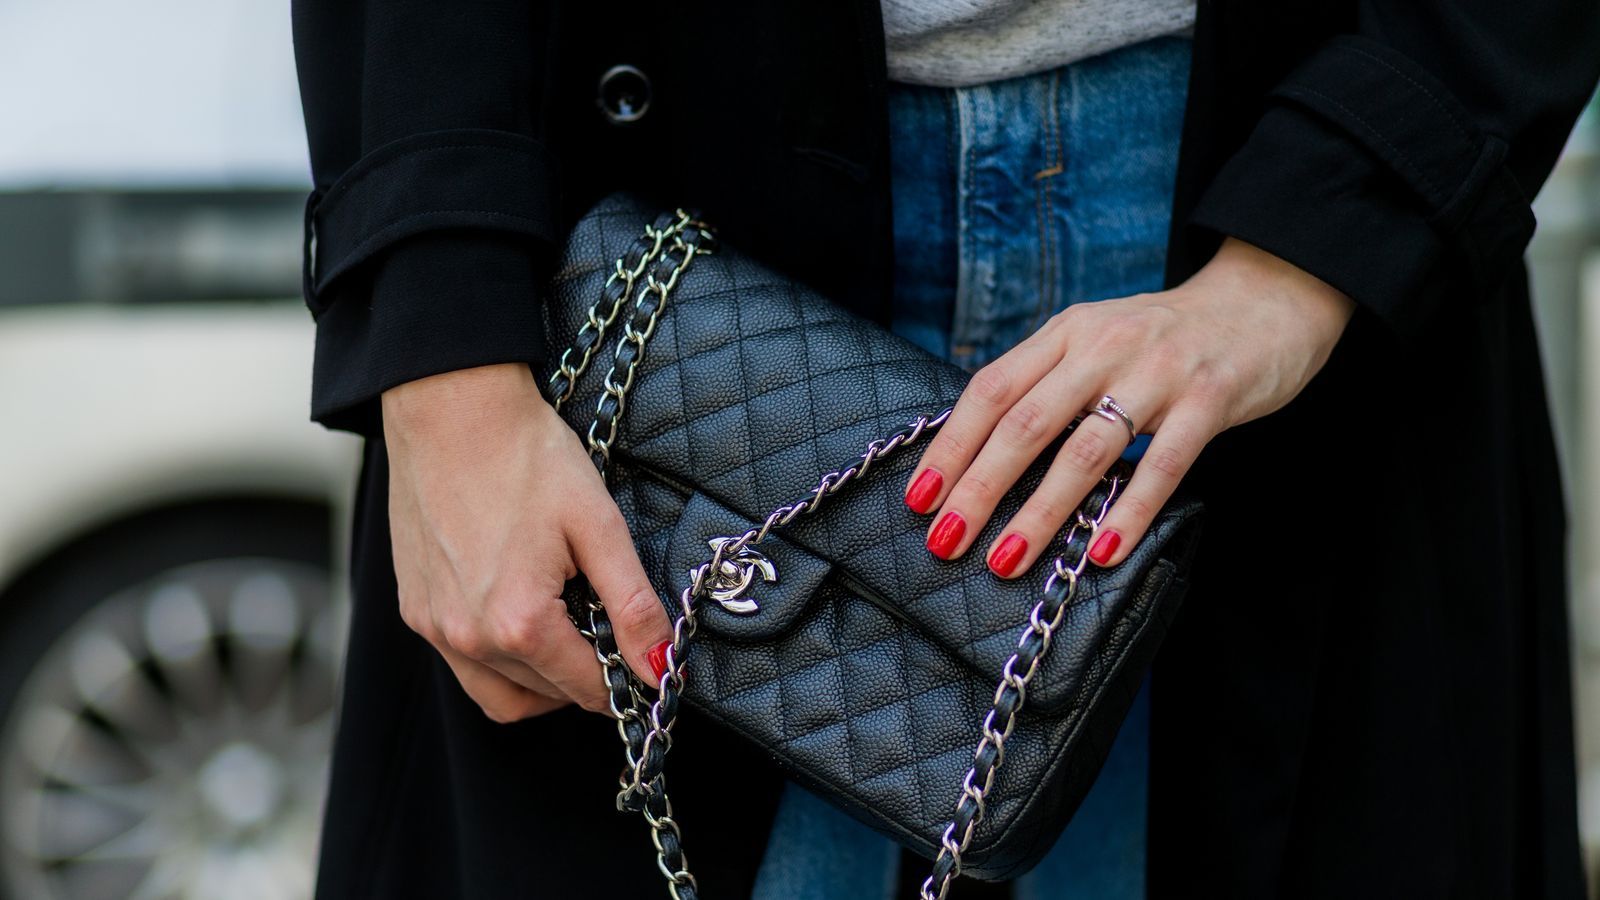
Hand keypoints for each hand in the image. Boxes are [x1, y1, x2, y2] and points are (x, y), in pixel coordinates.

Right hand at [381, 363, 671, 721]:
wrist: (450, 406)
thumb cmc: (526, 455)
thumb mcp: (598, 526)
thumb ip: (633, 606)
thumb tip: (661, 668)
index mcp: (520, 622)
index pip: (589, 690)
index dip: (628, 681)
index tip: (646, 660)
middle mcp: (469, 638)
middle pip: (548, 696)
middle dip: (587, 677)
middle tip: (611, 631)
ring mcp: (434, 627)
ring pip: (501, 695)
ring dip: (543, 681)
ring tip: (568, 626)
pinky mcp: (415, 610)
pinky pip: (463, 666)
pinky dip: (500, 660)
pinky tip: (521, 610)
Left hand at [903, 237, 1356, 575]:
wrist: (1266, 300)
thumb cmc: (1164, 338)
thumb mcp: (1096, 342)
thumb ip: (1047, 383)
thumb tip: (977, 454)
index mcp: (1067, 333)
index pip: (993, 388)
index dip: (952, 444)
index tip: (920, 497)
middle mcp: (1104, 345)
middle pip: (1027, 422)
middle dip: (980, 486)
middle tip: (945, 541)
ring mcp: (1159, 371)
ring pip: (1086, 449)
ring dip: (1041, 511)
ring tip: (1006, 560)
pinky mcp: (1211, 398)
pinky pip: (1162, 464)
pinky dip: (1130, 511)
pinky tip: (1102, 552)